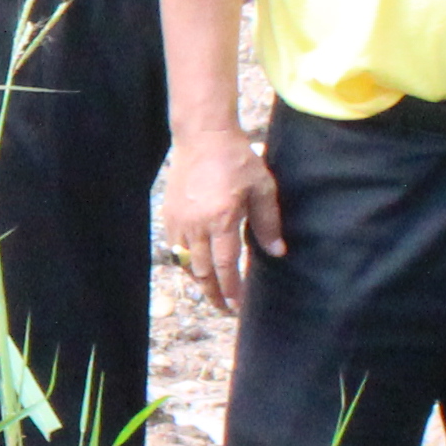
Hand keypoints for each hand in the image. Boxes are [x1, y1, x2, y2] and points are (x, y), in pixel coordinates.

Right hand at [163, 126, 285, 311]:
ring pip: (185, 262)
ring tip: (210, 292)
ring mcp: (179, 221)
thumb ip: (268, 223)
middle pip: (201, 271)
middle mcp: (196, 225)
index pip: (224, 266)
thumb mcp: (262, 189)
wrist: (203, 137)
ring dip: (198, 280)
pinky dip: (185, 262)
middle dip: (213, 293)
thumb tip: (277, 252)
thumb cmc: (236, 160)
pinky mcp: (169, 214)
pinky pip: (174, 247)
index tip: (237, 305)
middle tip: (224, 308)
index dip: (231, 288)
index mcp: (221, 220)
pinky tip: (195, 267)